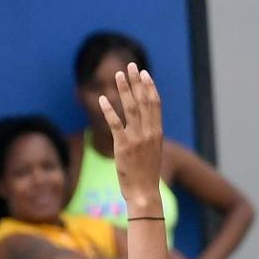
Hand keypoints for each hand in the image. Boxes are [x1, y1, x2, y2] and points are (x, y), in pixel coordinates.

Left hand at [100, 63, 163, 216]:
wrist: (145, 193)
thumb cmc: (146, 174)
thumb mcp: (152, 151)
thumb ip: (148, 135)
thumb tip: (144, 123)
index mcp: (156, 133)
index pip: (155, 105)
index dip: (149, 87)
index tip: (144, 73)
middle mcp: (148, 133)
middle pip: (143, 102)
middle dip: (137, 82)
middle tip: (131, 65)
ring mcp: (136, 139)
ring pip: (131, 109)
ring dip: (124, 90)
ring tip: (118, 74)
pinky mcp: (123, 147)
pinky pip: (115, 124)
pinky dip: (109, 111)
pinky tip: (103, 99)